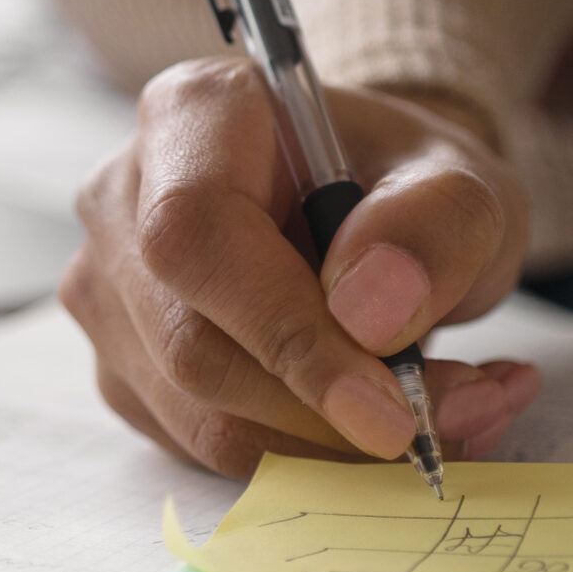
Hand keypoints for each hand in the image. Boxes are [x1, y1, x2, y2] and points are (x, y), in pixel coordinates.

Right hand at [62, 56, 540, 477]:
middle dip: (329, 410)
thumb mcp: (462, 184)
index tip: (390, 409)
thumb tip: (370, 315)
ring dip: (331, 445)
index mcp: (191, 115)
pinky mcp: (124, 367)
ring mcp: (110, 289)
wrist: (374, 211)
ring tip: (449, 412)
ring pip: (197, 412)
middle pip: (192, 344)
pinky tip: (380, 417)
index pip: (196, 234)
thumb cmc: (404, 188)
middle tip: (458, 414)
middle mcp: (123, 197)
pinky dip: (305, 456)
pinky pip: (201, 444)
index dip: (283, 333)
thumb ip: (434, 228)